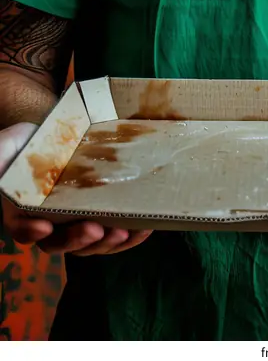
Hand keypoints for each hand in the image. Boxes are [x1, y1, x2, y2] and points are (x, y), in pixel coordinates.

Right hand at [1, 121, 152, 256]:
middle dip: (78, 241)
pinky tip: (143, 231)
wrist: (49, 134)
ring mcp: (73, 220)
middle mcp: (46, 222)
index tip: (43, 225)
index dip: (30, 231)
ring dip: (106, 244)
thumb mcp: (2, 149)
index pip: (21, 228)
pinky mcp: (96, 213)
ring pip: (88, 245)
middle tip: (96, 229)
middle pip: (59, 243)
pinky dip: (128, 237)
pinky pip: (110, 234)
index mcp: (21, 210)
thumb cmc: (22, 144)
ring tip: (123, 232)